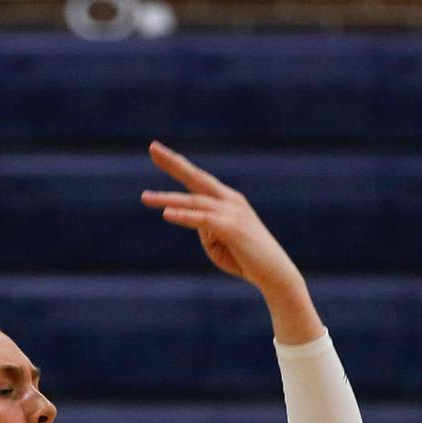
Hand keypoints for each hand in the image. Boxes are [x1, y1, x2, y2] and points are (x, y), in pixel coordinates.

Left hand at [141, 144, 301, 291]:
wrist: (276, 275)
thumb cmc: (246, 261)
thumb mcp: (217, 243)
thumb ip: (203, 229)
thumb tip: (193, 220)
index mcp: (227, 200)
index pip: (197, 179)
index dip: (176, 164)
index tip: (156, 151)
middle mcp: (230, 200)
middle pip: (196, 177)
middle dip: (174, 162)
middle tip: (152, 147)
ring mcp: (232, 212)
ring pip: (194, 202)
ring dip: (167, 200)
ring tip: (145, 198)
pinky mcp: (233, 228)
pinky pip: (203, 220)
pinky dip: (185, 217)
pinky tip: (167, 214)